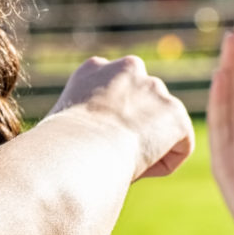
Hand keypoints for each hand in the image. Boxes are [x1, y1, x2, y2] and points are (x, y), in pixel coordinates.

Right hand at [48, 56, 194, 178]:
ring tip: (121, 164)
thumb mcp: (57, 126)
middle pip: (142, 105)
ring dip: (146, 147)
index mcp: (93, 68)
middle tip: (115, 155)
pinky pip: (178, 147)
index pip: (111, 91)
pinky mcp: (176, 114)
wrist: (79, 150)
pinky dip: (161, 165)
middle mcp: (128, 68)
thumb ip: (77, 123)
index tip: (96, 142)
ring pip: (159, 128)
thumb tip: (71, 146)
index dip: (107, 121)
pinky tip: (136, 166)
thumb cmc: (56, 149)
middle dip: (135, 128)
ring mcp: (155, 88)